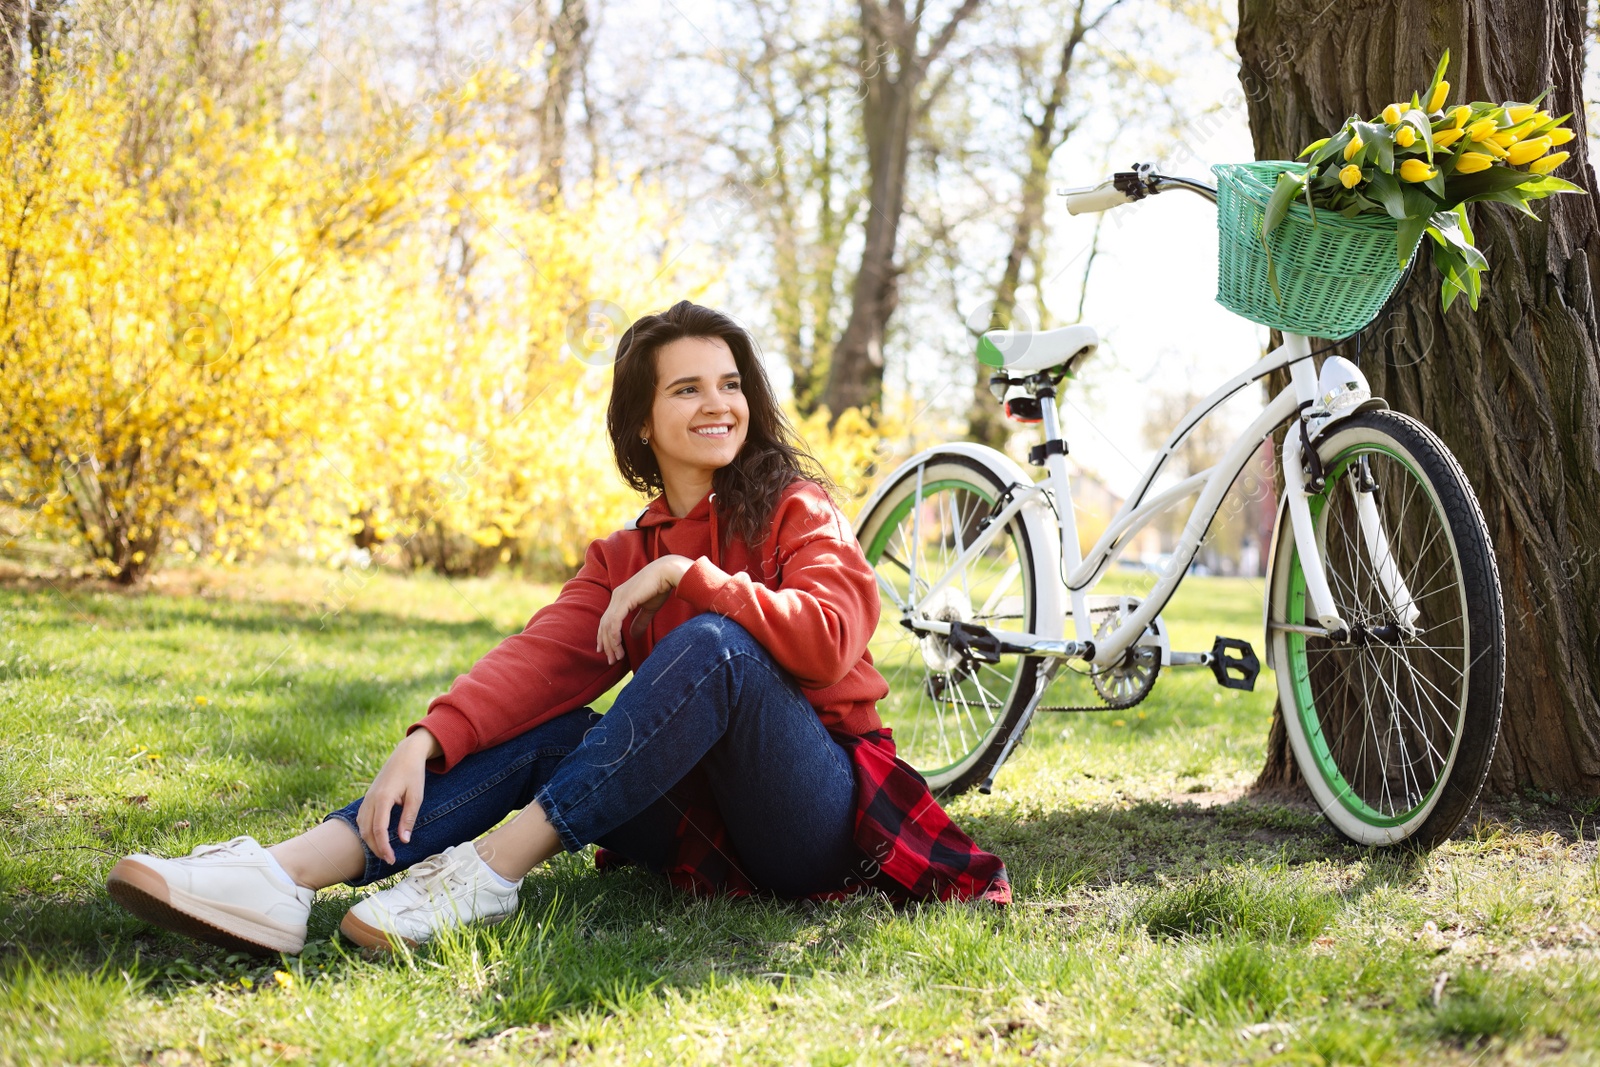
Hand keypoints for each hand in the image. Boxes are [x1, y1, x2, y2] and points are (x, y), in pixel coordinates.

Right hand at [358, 729, 439, 863]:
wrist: (405, 754)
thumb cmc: (413, 774)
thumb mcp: (416, 797)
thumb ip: (408, 819)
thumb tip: (404, 841)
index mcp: (383, 798)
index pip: (379, 830)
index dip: (384, 847)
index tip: (392, 859)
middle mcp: (371, 799)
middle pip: (367, 831)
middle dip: (376, 848)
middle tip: (389, 860)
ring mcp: (367, 798)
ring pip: (362, 826)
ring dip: (370, 841)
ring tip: (384, 852)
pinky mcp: (368, 798)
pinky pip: (362, 819)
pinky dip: (367, 831)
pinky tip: (376, 838)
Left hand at [596, 554, 693, 664]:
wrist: (668, 572)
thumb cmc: (660, 587)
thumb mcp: (648, 608)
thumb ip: (640, 621)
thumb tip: (633, 635)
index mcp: (620, 597)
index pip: (608, 620)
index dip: (606, 636)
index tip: (607, 651)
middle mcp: (616, 597)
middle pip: (605, 624)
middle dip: (606, 644)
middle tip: (610, 660)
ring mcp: (619, 598)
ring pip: (608, 625)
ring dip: (610, 644)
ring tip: (615, 657)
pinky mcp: (624, 600)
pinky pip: (614, 622)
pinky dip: (614, 636)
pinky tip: (617, 647)